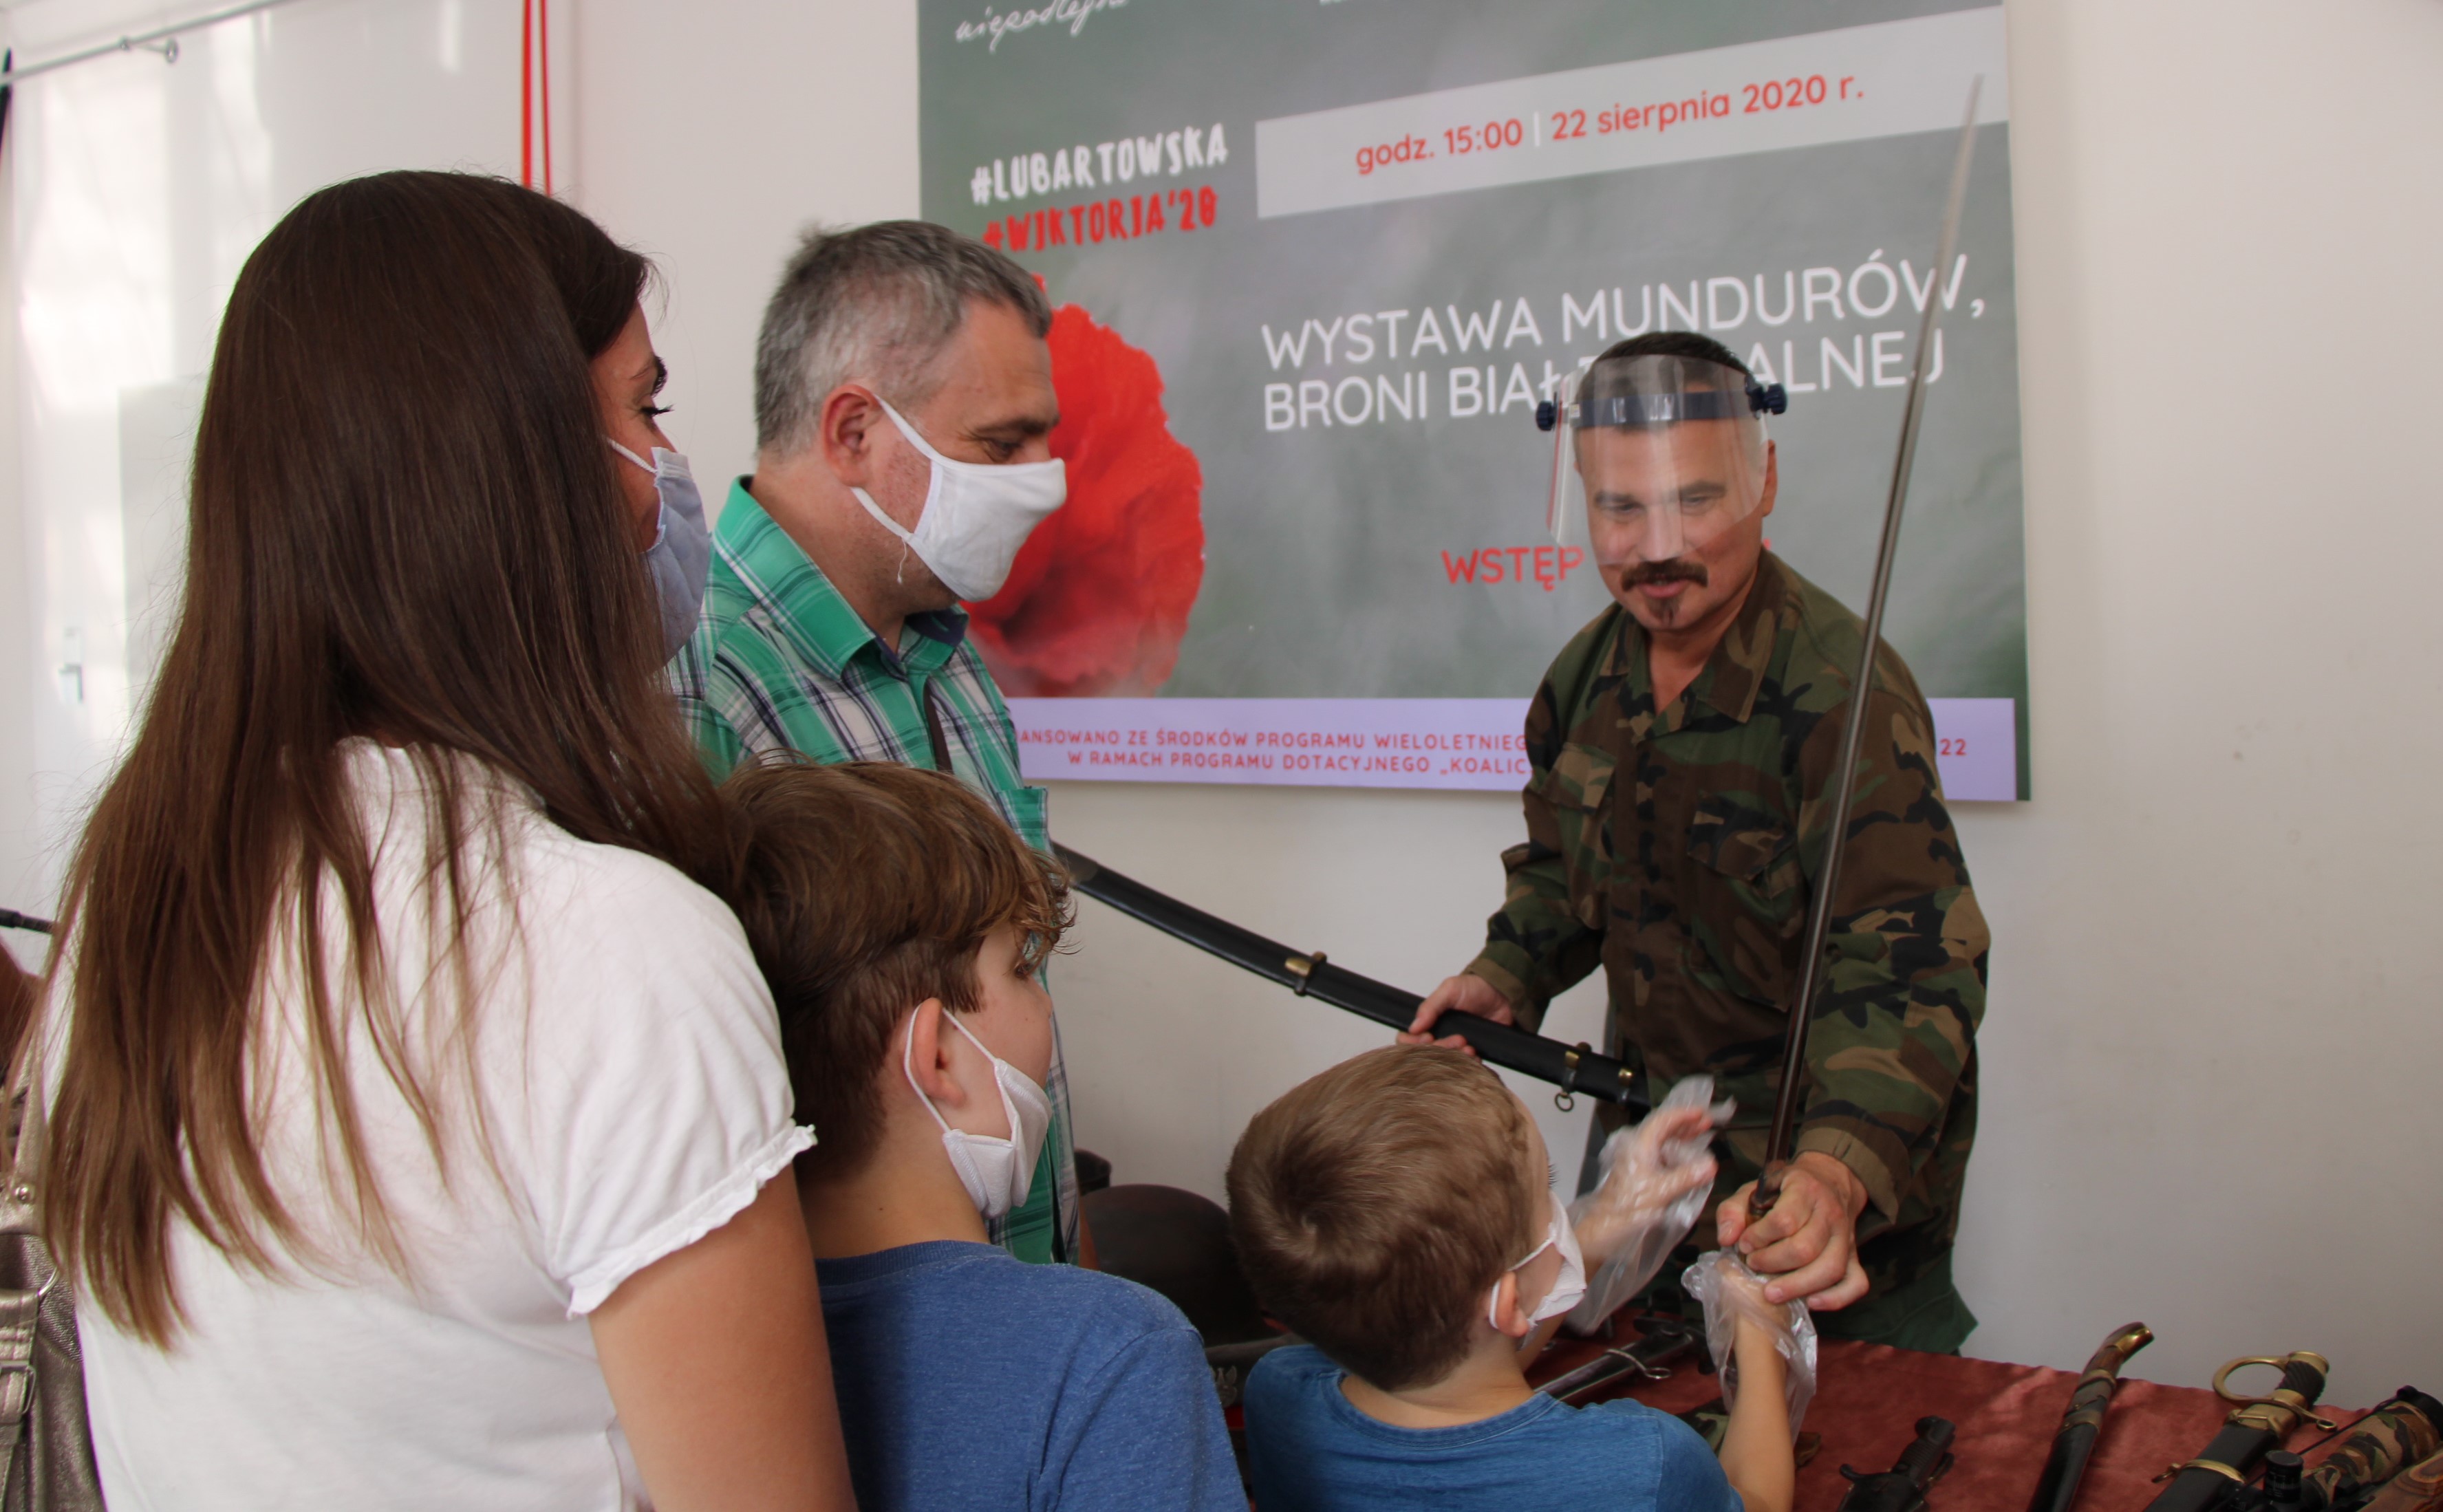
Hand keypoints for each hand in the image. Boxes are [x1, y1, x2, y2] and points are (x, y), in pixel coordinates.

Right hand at [1399, 972, 1514, 1052]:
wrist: (1505, 996)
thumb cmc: (1476, 988)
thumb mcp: (1451, 989)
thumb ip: (1431, 1006)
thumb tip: (1414, 1026)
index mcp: (1429, 1020)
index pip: (1408, 1039)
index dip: (1414, 1043)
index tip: (1429, 1038)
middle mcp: (1439, 1034)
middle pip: (1426, 1054)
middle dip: (1441, 1049)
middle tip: (1459, 1039)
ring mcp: (1454, 1045)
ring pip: (1444, 1062)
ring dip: (1456, 1057)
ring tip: (1470, 1047)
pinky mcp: (1470, 1052)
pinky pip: (1463, 1066)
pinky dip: (1468, 1063)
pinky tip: (1476, 1054)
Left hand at [1573, 1103, 1716, 1261]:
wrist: (1604, 1228)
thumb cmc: (1625, 1209)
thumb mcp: (1661, 1192)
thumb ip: (1687, 1177)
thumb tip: (1710, 1165)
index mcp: (1639, 1146)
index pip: (1662, 1120)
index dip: (1683, 1114)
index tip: (1700, 1112)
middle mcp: (1636, 1149)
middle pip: (1663, 1128)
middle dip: (1685, 1124)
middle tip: (1705, 1122)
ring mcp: (1637, 1161)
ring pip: (1662, 1142)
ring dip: (1681, 1137)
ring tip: (1701, 1135)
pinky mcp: (1638, 1174)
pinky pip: (1660, 1156)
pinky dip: (1676, 1153)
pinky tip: (1688, 1159)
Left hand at [1714, 1152, 1868, 1310]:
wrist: (1829, 1181)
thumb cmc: (1785, 1191)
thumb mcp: (1754, 1189)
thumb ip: (1733, 1211)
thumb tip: (1727, 1239)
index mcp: (1805, 1190)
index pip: (1784, 1220)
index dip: (1759, 1237)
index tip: (1745, 1244)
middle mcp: (1831, 1213)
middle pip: (1805, 1249)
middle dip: (1773, 1263)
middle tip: (1754, 1265)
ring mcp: (1846, 1237)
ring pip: (1830, 1268)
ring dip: (1798, 1286)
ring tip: (1771, 1292)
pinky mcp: (1855, 1257)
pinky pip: (1856, 1283)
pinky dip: (1836, 1298)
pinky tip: (1810, 1302)